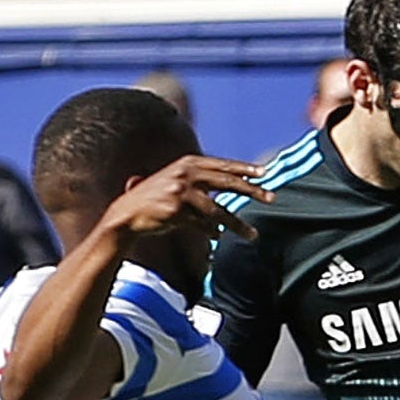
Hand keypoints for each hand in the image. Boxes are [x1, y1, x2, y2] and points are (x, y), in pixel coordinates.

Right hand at [101, 155, 268, 244]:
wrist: (127, 214)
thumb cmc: (156, 200)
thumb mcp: (177, 182)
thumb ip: (200, 180)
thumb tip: (231, 183)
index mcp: (187, 163)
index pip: (222, 165)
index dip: (244, 169)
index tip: (265, 173)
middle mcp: (185, 174)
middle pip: (227, 182)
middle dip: (252, 190)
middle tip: (272, 197)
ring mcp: (180, 192)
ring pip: (218, 210)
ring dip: (237, 225)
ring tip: (252, 235)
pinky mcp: (177, 211)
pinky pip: (203, 224)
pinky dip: (212, 231)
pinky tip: (217, 236)